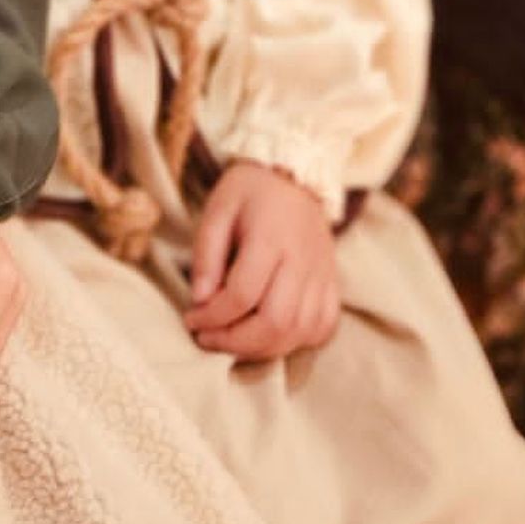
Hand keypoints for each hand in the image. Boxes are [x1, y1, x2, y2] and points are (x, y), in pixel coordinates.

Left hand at [183, 161, 340, 362]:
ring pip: (300, 332)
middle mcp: (302, 260)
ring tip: (234, 340)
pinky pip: (324, 326)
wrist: (294, 174)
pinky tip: (271, 334)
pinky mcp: (333, 282)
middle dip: (236, 342)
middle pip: (275, 323)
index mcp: (271, 238)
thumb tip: (199, 300)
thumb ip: (206, 254)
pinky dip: (298, 341)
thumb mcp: (218, 210)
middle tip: (209, 338)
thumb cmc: (250, 192)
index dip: (212, 317)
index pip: (242, 295)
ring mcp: (322, 274)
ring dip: (263, 348)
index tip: (191, 319)